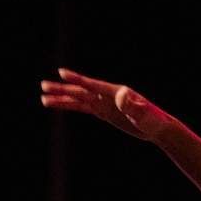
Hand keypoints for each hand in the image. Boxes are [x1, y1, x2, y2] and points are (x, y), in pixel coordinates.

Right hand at [39, 68, 173, 141]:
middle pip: (81, 91)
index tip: (61, 73)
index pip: (92, 85)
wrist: (158, 127)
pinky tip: (58, 106)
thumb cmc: (154, 120)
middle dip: (62, 89)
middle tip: (44, 86)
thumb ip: (132, 105)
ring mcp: (105, 104)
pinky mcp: (104, 113)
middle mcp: (107, 95)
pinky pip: (84, 109)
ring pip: (79, 100)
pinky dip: (71, 107)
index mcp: (115, 92)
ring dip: (62, 99)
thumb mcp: (144, 114)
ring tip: (43, 98)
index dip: (77, 79)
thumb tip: (121, 95)